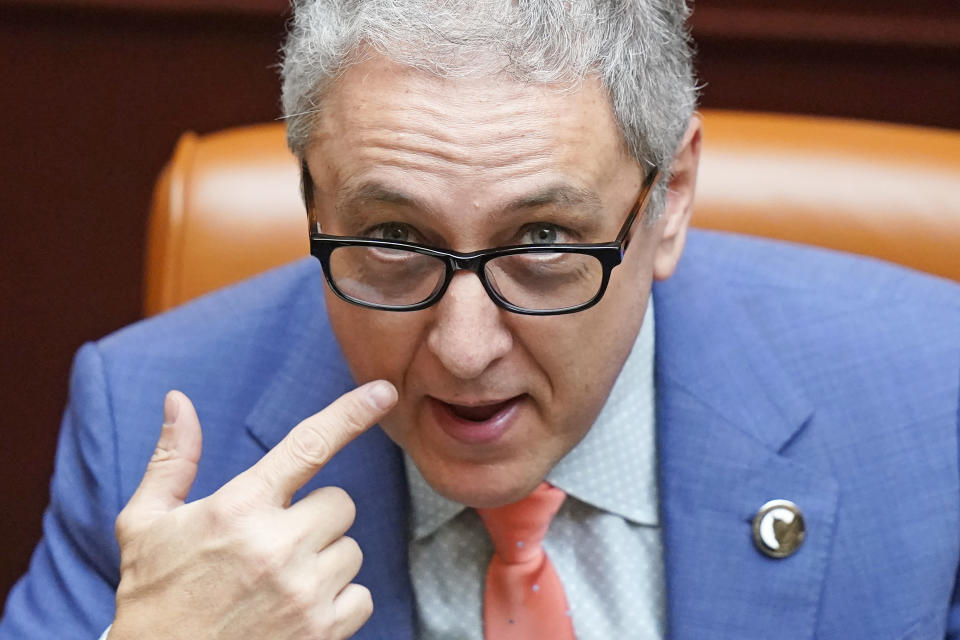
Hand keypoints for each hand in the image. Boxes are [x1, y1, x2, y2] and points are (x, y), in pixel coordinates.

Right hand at [107, 380, 397, 639]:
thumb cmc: (152, 597)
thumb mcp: (145, 524)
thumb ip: (173, 459)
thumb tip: (179, 400)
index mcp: (238, 509)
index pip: (308, 446)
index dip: (351, 413)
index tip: (384, 391)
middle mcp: (278, 547)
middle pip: (341, 503)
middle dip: (315, 516)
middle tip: (275, 541)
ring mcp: (304, 593)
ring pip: (351, 549)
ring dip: (324, 560)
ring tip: (277, 582)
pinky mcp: (323, 633)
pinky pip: (361, 596)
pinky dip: (338, 602)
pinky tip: (297, 611)